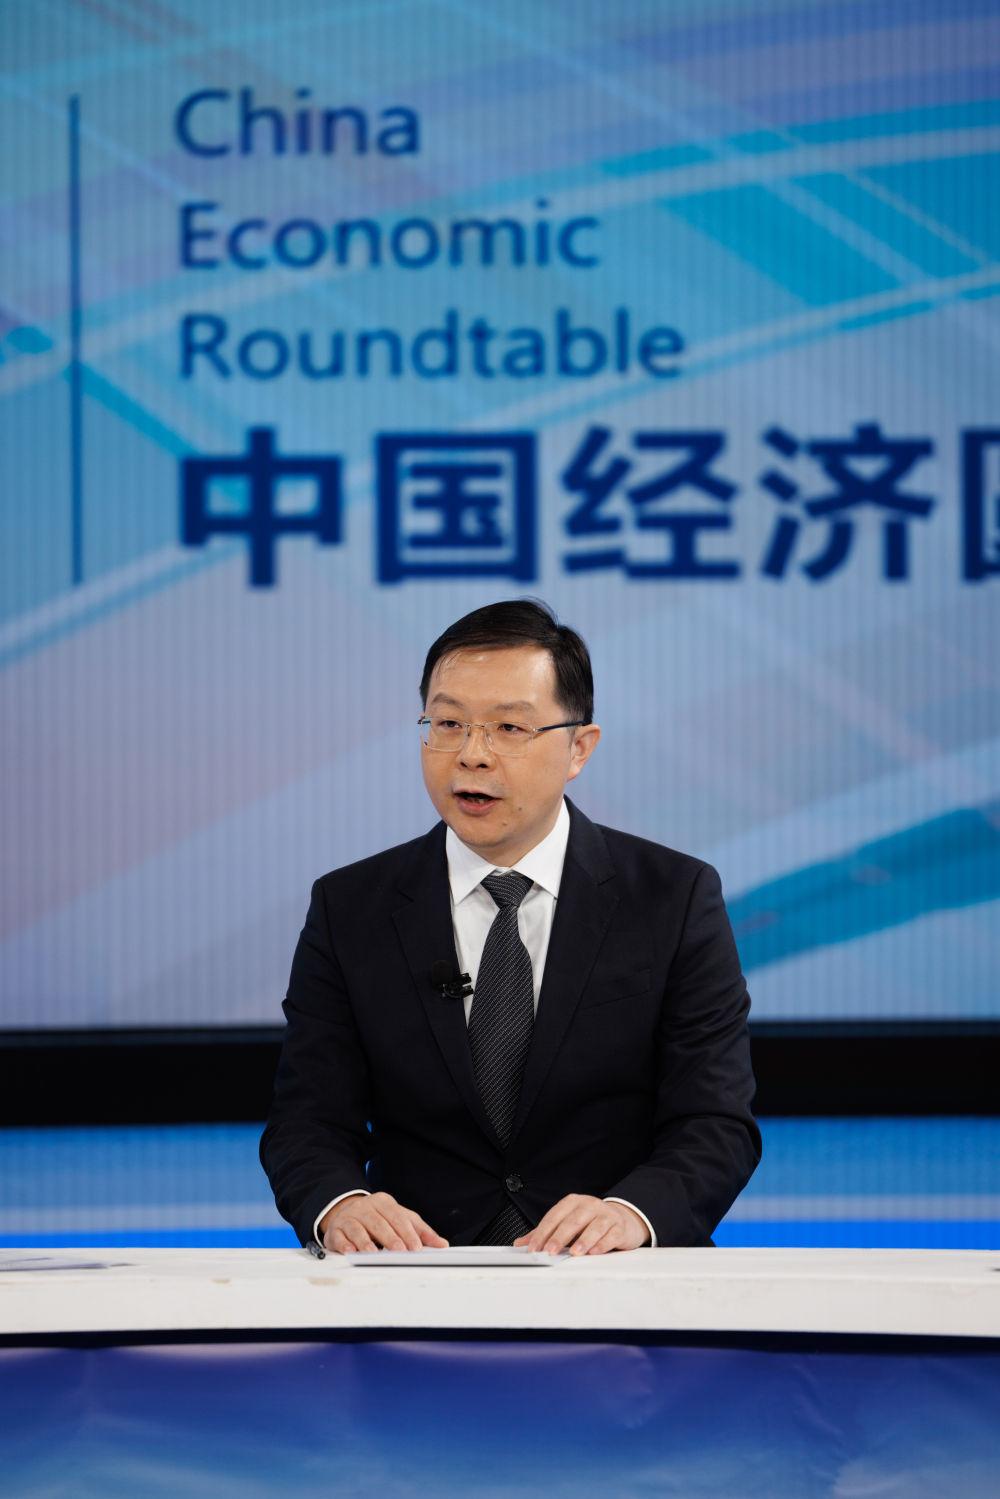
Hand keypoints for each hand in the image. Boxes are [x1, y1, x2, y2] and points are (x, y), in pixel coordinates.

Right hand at [320, 1192, 448, 1252]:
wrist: (345, 1211)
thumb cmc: (378, 1218)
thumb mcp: (400, 1218)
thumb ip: (420, 1230)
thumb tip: (441, 1244)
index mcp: (384, 1202)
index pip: (398, 1217)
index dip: (408, 1232)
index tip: (416, 1247)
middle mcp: (366, 1207)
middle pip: (379, 1222)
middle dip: (390, 1238)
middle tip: (400, 1251)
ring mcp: (349, 1217)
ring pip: (358, 1228)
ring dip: (366, 1242)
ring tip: (373, 1253)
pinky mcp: (335, 1230)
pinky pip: (339, 1236)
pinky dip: (345, 1244)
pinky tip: (350, 1251)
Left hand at [513, 1195, 649, 1255]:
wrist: (621, 1220)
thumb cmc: (589, 1223)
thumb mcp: (567, 1224)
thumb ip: (545, 1233)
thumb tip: (521, 1244)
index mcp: (572, 1202)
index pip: (554, 1216)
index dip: (543, 1232)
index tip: (534, 1248)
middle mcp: (589, 1205)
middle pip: (573, 1220)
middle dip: (560, 1237)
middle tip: (550, 1251)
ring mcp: (605, 1215)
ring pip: (594, 1226)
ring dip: (583, 1240)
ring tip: (574, 1253)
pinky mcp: (619, 1227)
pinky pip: (610, 1235)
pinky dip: (602, 1244)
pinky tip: (594, 1252)